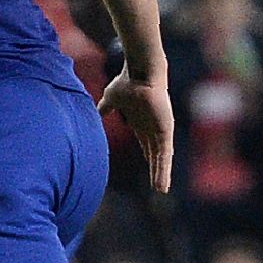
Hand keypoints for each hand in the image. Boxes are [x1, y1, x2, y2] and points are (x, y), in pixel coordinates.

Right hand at [99, 65, 172, 193]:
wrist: (139, 73)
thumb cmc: (126, 82)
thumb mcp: (111, 98)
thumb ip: (105, 107)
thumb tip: (96, 110)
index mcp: (142, 124)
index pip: (147, 146)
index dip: (149, 159)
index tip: (150, 172)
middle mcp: (153, 128)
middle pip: (155, 155)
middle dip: (156, 171)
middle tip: (158, 187)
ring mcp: (160, 130)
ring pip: (161, 158)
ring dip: (161, 175)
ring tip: (161, 190)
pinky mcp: (165, 131)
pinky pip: (165, 155)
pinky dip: (163, 170)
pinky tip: (163, 182)